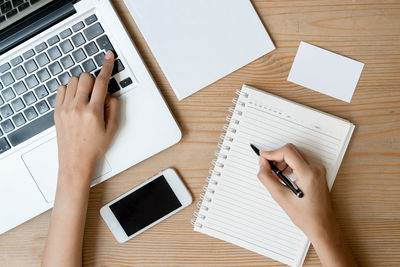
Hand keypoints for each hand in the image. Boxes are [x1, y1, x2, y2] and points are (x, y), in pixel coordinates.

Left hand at [54, 51, 118, 181]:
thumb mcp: (112, 130)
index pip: (102, 83)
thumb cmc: (93, 147)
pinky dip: (69, 89)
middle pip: (85, 77)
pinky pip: (61, 89)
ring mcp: (65, 109)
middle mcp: (77, 108)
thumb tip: (110, 94)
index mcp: (93, 112)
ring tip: (85, 97)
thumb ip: (114, 108)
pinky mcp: (56, 111)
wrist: (75, 161)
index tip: (109, 57)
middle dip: (93, 80)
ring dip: (81, 84)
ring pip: (72, 81)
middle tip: (96, 92)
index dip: (107, 67)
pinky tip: (75, 99)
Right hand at [257, 144, 356, 265]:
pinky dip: (289, 165)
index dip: (272, 153)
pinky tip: (284, 177)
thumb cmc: (306, 216)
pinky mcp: (317, 171)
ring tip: (276, 176)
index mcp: (308, 174)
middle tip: (267, 168)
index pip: (288, 152)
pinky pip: (300, 160)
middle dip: (276, 157)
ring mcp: (318, 169)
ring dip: (282, 161)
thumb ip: (267, 178)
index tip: (262, 157)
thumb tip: (262, 164)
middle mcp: (316, 168)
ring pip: (295, 154)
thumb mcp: (280, 197)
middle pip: (291, 151)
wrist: (322, 225)